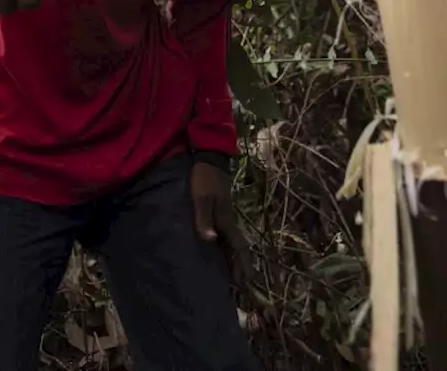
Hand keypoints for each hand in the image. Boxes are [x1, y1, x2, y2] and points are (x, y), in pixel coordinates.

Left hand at [191, 161, 251, 295]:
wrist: (209, 158)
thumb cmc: (204, 178)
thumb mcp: (201, 198)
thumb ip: (204, 218)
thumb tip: (210, 240)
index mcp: (226, 221)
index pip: (238, 247)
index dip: (242, 265)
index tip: (244, 284)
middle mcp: (228, 221)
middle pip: (239, 249)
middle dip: (242, 268)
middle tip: (243, 288)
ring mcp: (225, 216)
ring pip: (233, 243)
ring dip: (235, 259)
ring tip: (234, 276)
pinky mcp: (219, 212)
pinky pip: (226, 236)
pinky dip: (227, 248)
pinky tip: (220, 253)